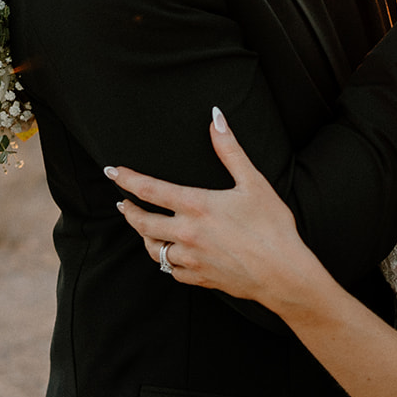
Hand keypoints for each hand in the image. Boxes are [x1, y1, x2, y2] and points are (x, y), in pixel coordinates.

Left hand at [110, 109, 329, 308]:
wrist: (284, 273)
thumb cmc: (272, 226)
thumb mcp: (253, 182)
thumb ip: (229, 149)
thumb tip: (216, 117)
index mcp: (196, 206)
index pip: (149, 189)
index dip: (127, 179)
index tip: (112, 172)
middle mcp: (187, 233)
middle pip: (142, 222)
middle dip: (128, 210)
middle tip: (122, 202)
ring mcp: (191, 258)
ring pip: (153, 249)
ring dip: (144, 236)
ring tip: (144, 227)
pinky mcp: (199, 278)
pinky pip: (172, 270)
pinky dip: (168, 259)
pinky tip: (171, 254)